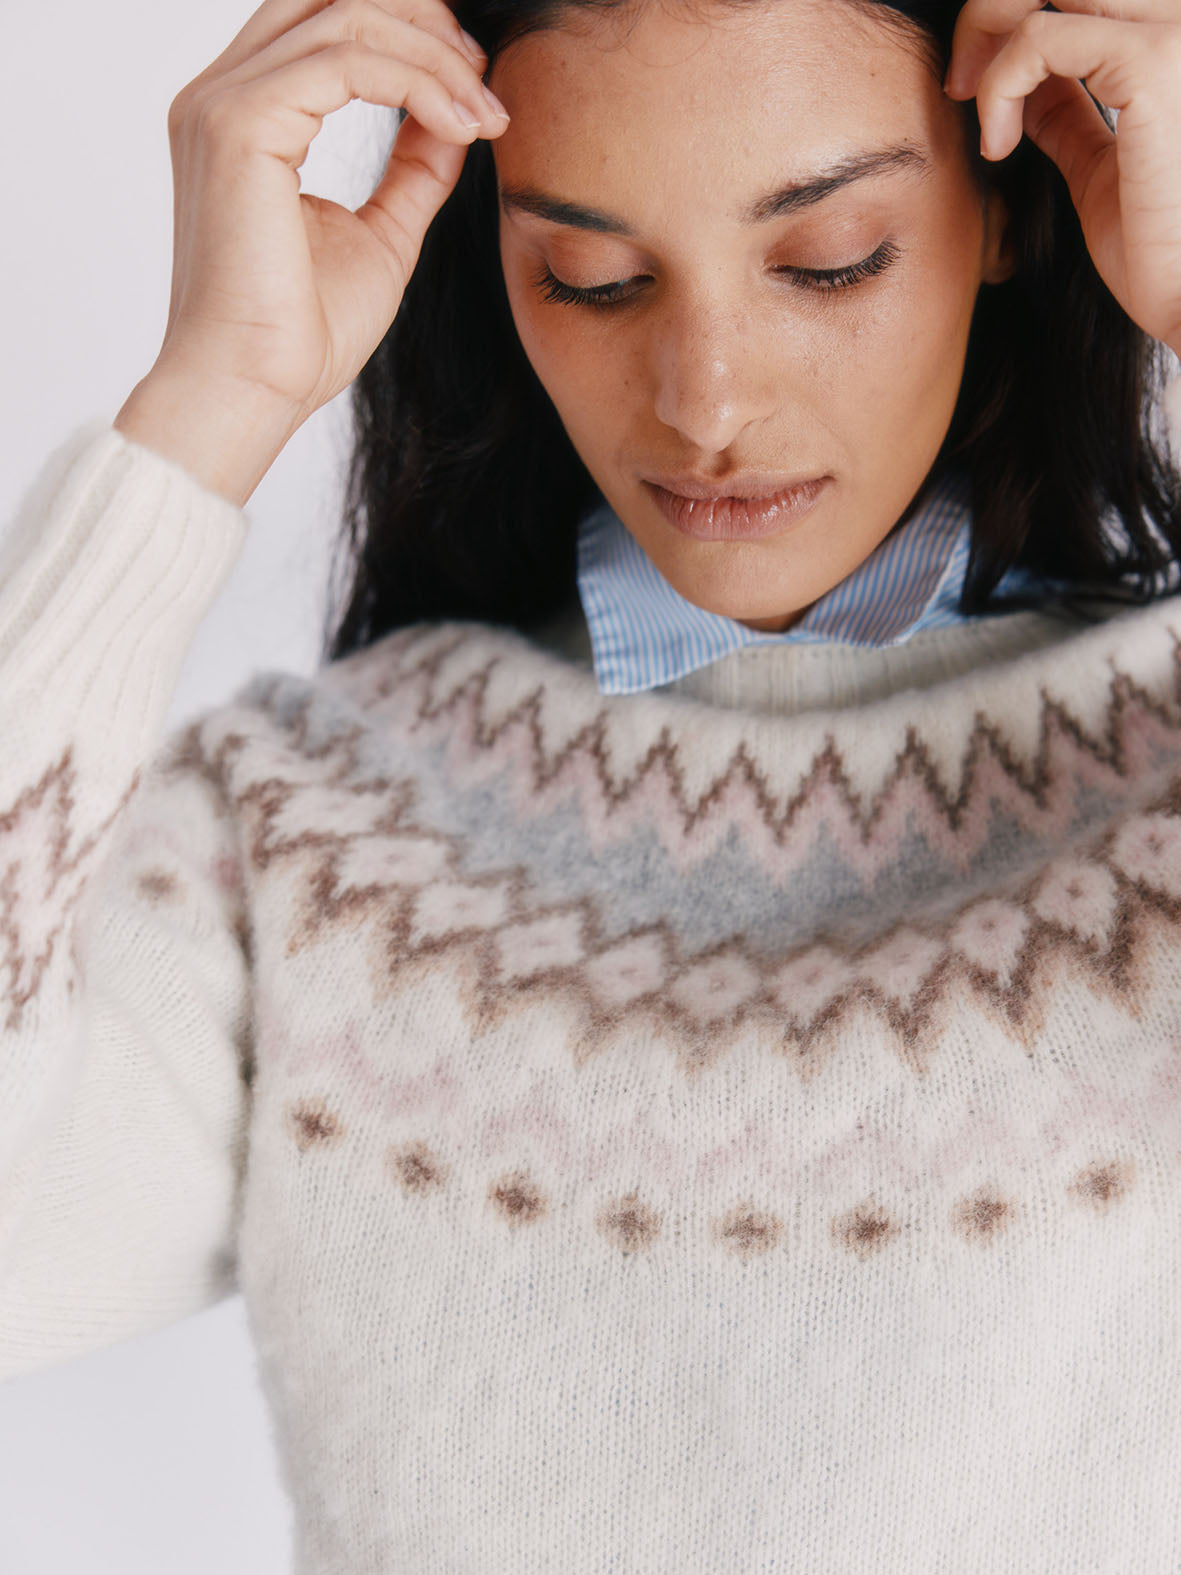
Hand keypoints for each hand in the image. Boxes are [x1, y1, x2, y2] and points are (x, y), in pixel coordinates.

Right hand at [152, 0, 508, 425]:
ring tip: (485, 116)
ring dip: (434, 59)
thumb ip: (413, 168)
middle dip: (422, 21)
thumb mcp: (382, 235)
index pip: (325, 22)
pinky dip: (419, 84)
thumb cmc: (301, 334)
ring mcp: (222, 104)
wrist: (255, 391)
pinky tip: (463, 129)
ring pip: (347, 18)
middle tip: (484, 82)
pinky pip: (347, 61)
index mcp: (244, 116)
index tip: (475, 91)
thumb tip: (458, 118)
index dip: (410, 34)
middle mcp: (221, 95)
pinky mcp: (240, 125)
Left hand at [945, 0, 1180, 354]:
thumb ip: (1069, 112)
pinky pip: (1041, 37)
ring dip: (989, 40)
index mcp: (1170, 39)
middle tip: (961, 86)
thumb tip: (1026, 85)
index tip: (974, 87)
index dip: (1014, 19)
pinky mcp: (1152, 63)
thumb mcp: (1102, 164)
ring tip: (982, 119)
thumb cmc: (1159, 251)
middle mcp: (1180, 20)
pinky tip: (1000, 145)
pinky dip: (1000, 86)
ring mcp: (1175, 32)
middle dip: (994, 12)